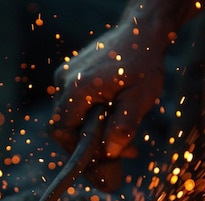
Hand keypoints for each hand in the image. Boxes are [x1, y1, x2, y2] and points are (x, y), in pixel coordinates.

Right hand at [49, 0, 202, 190]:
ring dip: (95, 137)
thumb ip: (124, 126)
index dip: (75, 151)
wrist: (142, 31)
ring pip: (73, 119)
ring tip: (126, 148)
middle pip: (65, 128)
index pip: (60, 130)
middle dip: (89, 148)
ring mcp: (67, 77)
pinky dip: (95, 122)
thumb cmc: (143, 63)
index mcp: (78, 88)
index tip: (98, 165)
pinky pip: (78, 107)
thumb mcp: (140, 98)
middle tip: (116, 164)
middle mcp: (66, 81)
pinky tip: (118, 128)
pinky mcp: (74, 77)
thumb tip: (110, 153)